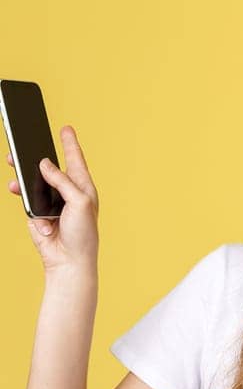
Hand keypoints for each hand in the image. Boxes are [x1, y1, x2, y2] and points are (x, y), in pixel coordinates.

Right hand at [7, 125, 99, 273]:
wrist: (68, 260)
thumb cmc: (82, 233)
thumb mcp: (79, 202)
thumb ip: (63, 181)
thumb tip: (45, 164)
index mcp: (83, 188)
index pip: (75, 161)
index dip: (70, 144)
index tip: (66, 128)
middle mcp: (67, 193)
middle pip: (49, 167)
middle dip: (36, 155)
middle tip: (24, 141)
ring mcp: (50, 202)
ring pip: (32, 181)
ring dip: (22, 173)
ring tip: (12, 161)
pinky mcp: (36, 212)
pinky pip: (25, 197)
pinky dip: (22, 195)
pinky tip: (17, 190)